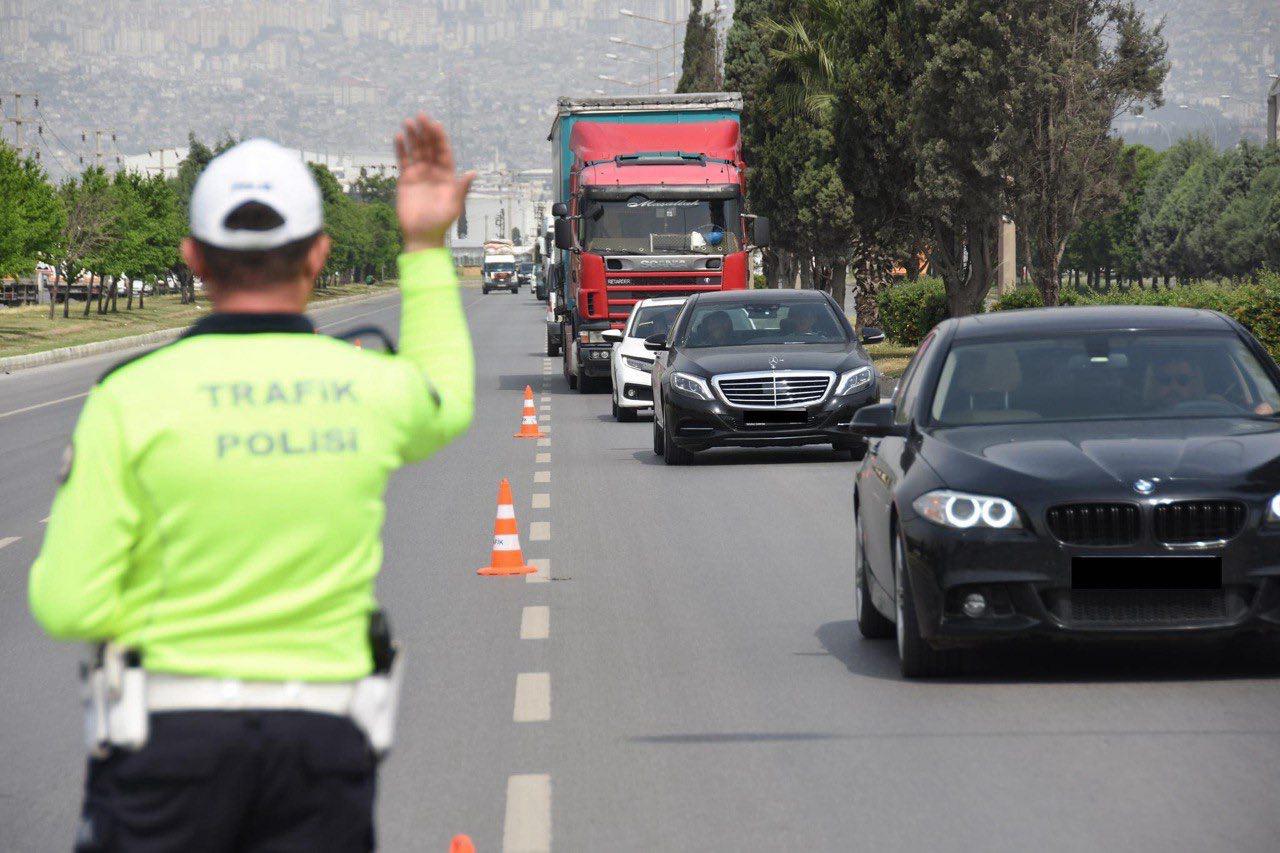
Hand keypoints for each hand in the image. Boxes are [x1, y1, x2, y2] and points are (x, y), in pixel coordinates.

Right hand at [394, 113, 475, 252]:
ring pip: (416, 150)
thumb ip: (461, 188)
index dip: (439, 138)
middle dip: (425, 132)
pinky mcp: (406, 179)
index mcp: (448, 175)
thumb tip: (472, 173)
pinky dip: (400, 149)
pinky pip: (403, 160)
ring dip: (412, 136)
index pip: (443, 151)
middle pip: (429, 147)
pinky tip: (398, 137)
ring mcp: (420, 174)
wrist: (422, 235)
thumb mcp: (454, 205)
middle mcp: (434, 171)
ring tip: (408, 122)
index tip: (435, 124)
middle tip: (421, 116)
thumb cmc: (441, 222)